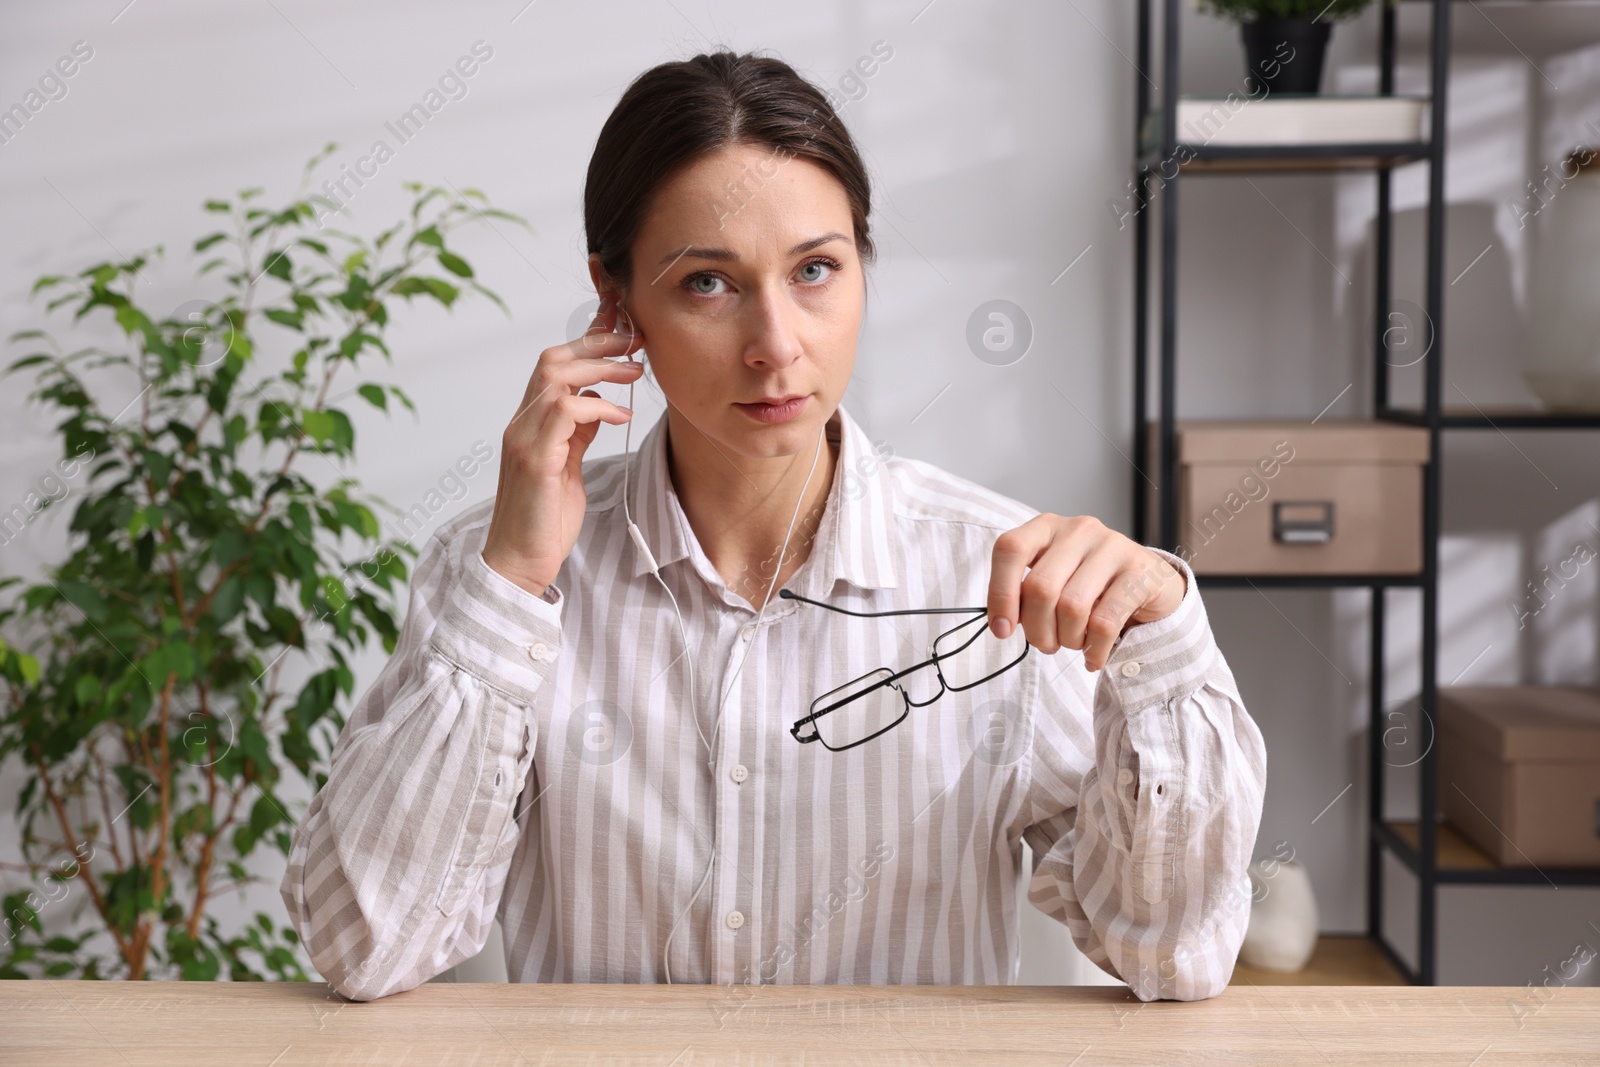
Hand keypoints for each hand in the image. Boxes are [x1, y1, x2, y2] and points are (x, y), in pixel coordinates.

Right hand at [481, 296, 645, 596]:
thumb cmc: (544, 521)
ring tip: (635, 373)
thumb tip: (599, 405)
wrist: (520, 563)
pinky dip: (599, 406)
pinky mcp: (535, 458)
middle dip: (597, 344)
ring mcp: (524, 438)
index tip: (622, 332)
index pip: (553, 367)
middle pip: (552, 359)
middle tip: (636, 345)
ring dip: (602, 368)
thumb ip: (577, 435)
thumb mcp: (568, 467)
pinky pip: (566, 410)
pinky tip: (621, 414)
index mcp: (529, 424)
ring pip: (556, 375)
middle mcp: (521, 424)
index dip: (587, 343)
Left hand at [985, 514, 1185, 671]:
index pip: (1010, 549)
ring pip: (1071, 606)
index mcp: (1047, 527)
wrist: (1151, 584)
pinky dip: (1094, 649)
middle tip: (1046, 644)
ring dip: (1067, 639)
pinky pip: (1104, 622)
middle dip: (1037, 629)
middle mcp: (1078, 529)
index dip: (1000, 593)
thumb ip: (1026, 594)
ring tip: (1074, 643)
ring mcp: (1112, 546)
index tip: (1001, 629)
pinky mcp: (1139, 571)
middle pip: (1040, 587)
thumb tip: (1003, 623)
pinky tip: (1094, 657)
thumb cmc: (1091, 587)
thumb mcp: (1053, 581)